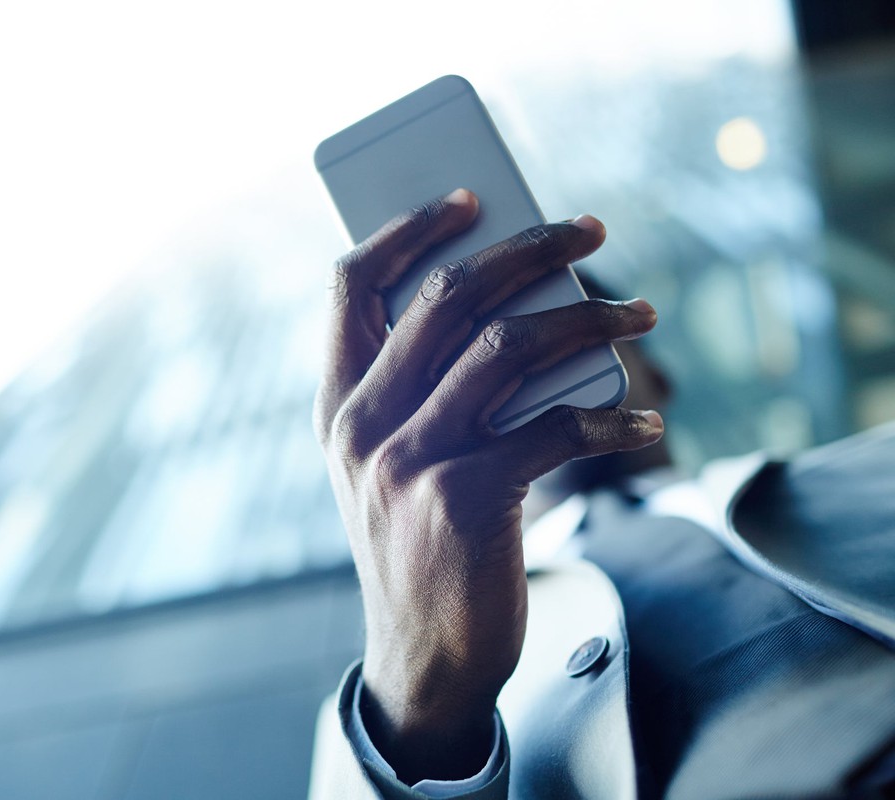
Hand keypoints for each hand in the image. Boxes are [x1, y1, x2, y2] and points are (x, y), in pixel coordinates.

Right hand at [313, 188, 663, 782]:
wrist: (423, 656)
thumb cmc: (422, 541)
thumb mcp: (397, 460)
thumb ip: (428, 389)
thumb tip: (522, 306)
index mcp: (336, 405)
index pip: (351, 286)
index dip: (407, 229)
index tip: (467, 198)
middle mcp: (360, 425)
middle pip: (445, 296)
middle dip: (525, 247)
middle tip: (589, 230)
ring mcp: (405, 460)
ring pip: (507, 347)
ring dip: (588, 320)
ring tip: (640, 315)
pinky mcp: (462, 499)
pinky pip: (554, 429)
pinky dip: (612, 421)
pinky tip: (644, 425)